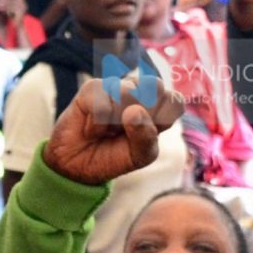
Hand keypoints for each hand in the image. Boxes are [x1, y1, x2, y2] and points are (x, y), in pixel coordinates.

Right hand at [41, 73, 181, 186]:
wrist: (77, 166)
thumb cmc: (113, 157)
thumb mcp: (139, 156)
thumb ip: (146, 137)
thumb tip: (134, 111)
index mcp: (159, 106)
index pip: (174, 102)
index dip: (161, 121)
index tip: (145, 135)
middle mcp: (140, 91)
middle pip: (155, 85)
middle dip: (142, 115)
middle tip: (126, 130)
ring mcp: (116, 86)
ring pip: (126, 93)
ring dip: (115, 123)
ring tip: (107, 131)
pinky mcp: (92, 88)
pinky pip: (101, 106)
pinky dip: (96, 126)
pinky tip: (91, 129)